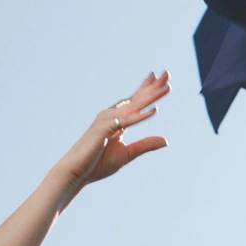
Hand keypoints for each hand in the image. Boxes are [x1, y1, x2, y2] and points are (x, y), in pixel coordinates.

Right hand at [49, 72, 170, 193]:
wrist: (77, 172)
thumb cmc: (98, 163)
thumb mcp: (128, 154)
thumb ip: (145, 145)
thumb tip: (166, 140)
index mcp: (117, 121)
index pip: (135, 102)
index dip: (147, 89)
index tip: (159, 77)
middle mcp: (112, 116)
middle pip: (136, 99)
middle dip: (153, 86)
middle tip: (167, 73)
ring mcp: (107, 121)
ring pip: (133, 107)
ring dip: (150, 96)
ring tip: (166, 87)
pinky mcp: (103, 130)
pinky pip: (125, 122)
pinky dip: (140, 116)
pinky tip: (154, 110)